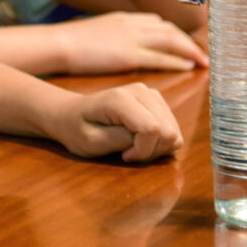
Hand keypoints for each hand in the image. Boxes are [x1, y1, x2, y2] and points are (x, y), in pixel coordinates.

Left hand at [48, 83, 182, 161]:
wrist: (72, 114)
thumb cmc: (77, 129)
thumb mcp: (90, 141)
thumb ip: (118, 140)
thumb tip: (145, 139)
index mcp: (120, 98)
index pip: (152, 129)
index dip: (143, 151)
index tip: (123, 156)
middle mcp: (141, 90)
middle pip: (168, 131)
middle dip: (152, 151)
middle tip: (128, 154)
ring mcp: (151, 93)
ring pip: (174, 131)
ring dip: (157, 147)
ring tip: (132, 147)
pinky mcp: (156, 100)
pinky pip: (172, 128)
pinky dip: (160, 141)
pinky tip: (140, 141)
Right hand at [56, 12, 208, 73]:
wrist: (58, 43)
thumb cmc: (69, 42)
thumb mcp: (93, 32)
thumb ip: (109, 35)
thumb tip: (114, 43)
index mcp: (122, 18)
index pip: (155, 21)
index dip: (172, 33)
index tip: (182, 42)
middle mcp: (131, 24)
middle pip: (168, 29)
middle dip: (186, 40)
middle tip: (201, 53)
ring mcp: (131, 38)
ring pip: (170, 40)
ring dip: (189, 50)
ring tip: (202, 61)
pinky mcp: (129, 55)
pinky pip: (161, 57)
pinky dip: (177, 61)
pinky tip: (188, 68)